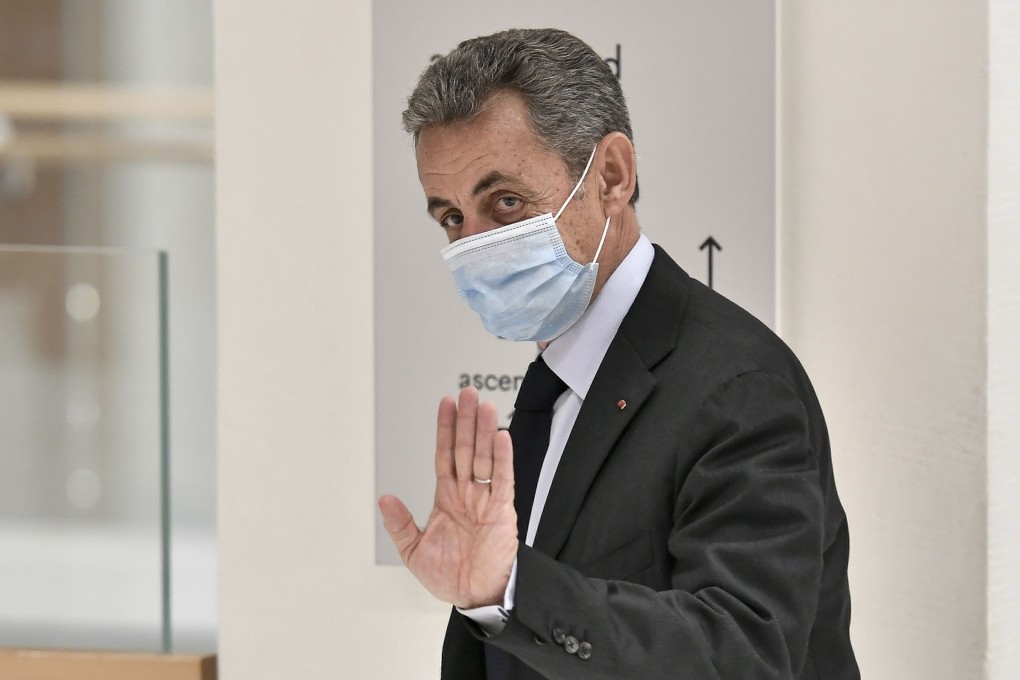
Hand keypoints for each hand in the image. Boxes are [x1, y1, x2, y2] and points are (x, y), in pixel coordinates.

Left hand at [378, 387, 517, 608]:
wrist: (474, 595)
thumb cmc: (449, 575)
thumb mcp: (414, 551)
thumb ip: (400, 523)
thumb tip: (385, 498)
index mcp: (447, 496)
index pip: (445, 454)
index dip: (445, 429)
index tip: (446, 403)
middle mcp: (468, 492)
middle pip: (465, 448)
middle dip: (466, 421)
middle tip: (467, 393)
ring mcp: (485, 499)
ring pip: (485, 458)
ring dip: (485, 432)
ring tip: (484, 406)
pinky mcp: (502, 511)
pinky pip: (503, 480)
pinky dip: (503, 459)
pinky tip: (501, 437)